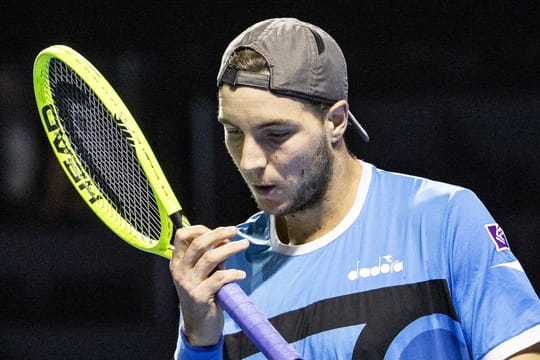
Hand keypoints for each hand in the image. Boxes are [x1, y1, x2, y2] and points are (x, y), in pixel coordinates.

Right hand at [170, 225, 248, 346]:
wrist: (198, 326)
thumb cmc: (202, 295)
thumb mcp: (202, 274)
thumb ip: (211, 256)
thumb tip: (224, 240)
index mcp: (177, 262)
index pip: (182, 236)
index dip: (200, 229)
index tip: (218, 230)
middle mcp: (180, 271)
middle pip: (198, 244)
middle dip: (218, 234)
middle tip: (235, 231)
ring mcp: (189, 284)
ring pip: (210, 257)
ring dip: (230, 249)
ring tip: (244, 245)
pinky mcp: (200, 296)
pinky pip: (219, 278)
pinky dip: (233, 273)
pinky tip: (241, 274)